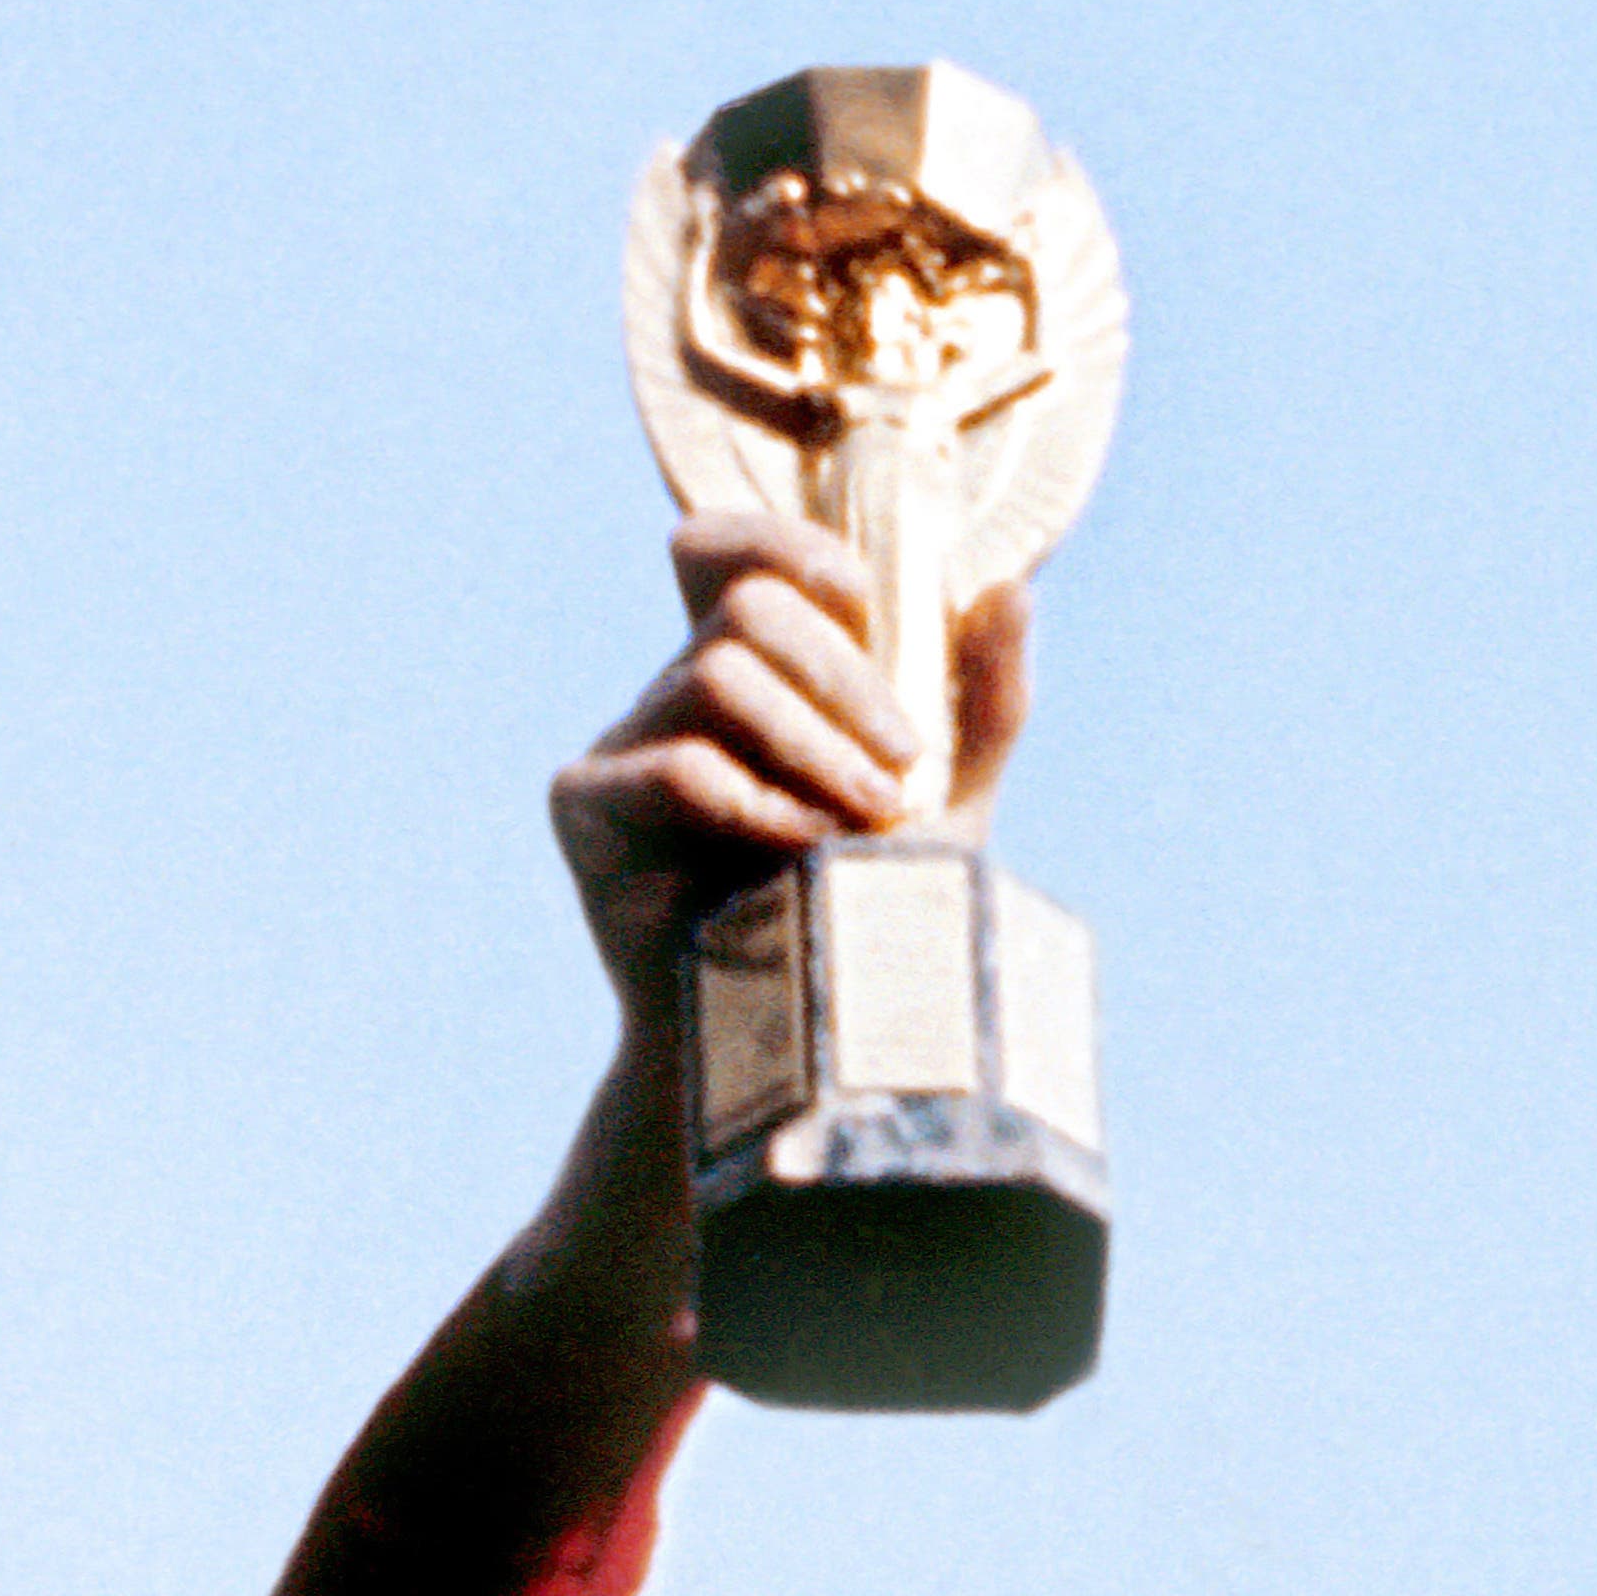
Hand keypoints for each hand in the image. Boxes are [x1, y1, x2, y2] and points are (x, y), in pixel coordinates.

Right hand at [506, 515, 1029, 1348]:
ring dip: (816, 746)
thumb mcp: (951, 802)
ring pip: (717, 677)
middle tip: (905, 768)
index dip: (792, 546)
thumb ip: (981, 701)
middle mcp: (674, 695)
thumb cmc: (877, 917)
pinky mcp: (587, 811)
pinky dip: (759, 803)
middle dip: (847, 676)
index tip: (871, 606)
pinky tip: (803, 852)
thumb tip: (1009, 590)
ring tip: (867, 823)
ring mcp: (621, 746)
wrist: (809, 1048)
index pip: (727, 550)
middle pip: (744, 606)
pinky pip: (676, 768)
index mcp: (749, 673)